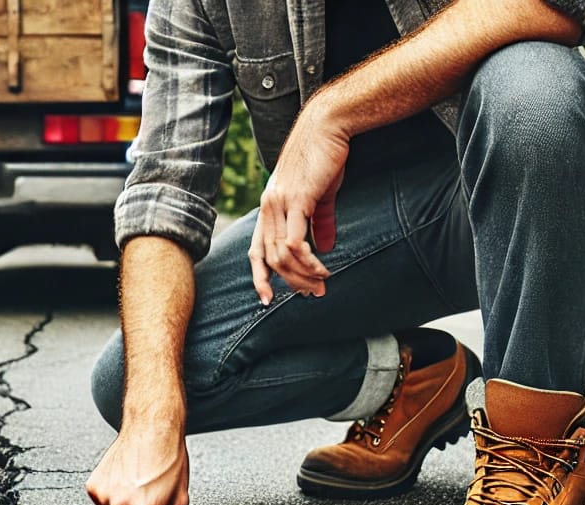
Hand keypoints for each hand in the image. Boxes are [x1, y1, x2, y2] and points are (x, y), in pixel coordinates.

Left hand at [249, 96, 349, 303]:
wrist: (329, 125)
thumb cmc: (325, 155)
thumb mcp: (320, 194)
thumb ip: (319, 222)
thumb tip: (325, 247)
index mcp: (269, 207)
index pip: (256, 250)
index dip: (259, 277)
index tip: (267, 298)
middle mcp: (268, 207)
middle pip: (270, 259)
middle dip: (291, 283)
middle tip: (313, 295)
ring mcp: (279, 204)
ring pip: (282, 255)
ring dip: (302, 276)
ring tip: (321, 286)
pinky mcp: (296, 200)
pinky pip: (295, 243)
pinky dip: (308, 262)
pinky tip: (322, 270)